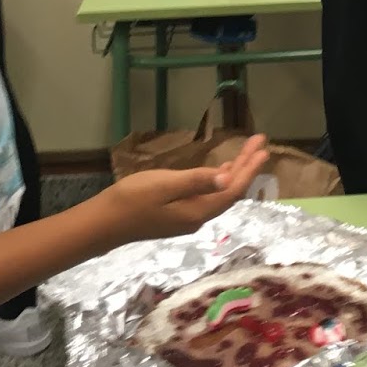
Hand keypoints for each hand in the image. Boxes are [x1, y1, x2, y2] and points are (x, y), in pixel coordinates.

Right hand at [97, 136, 269, 243]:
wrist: (103, 223)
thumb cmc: (131, 200)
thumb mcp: (165, 186)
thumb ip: (197, 181)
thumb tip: (228, 177)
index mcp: (198, 211)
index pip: (233, 189)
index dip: (249, 169)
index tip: (263, 148)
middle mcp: (198, 217)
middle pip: (229, 191)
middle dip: (246, 167)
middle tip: (259, 142)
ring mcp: (188, 217)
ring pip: (219, 193)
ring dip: (234, 172)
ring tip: (247, 153)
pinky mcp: (178, 214)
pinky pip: (208, 196)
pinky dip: (218, 180)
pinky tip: (220, 170)